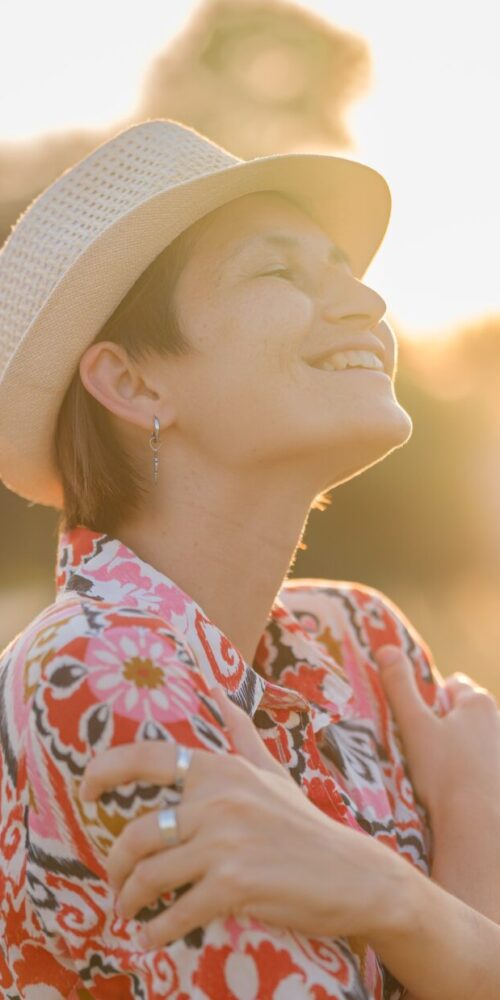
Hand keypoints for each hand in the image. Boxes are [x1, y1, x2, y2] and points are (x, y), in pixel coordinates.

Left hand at [79, 686, 403, 948]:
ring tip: (130, 911)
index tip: (85, 792)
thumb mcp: (273, 773)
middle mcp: (219, 799)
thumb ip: (241, 734)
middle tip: (116, 881)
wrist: (356, 876)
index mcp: (222, 768)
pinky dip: (157, 931)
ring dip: (130, 901)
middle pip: (136, 833)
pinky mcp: (234, 887)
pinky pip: (174, 913)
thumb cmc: (306, 826)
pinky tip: (156, 936)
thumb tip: (218, 689)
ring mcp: (225, 843)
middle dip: (115, 864)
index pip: (146, 757)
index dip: (104, 771)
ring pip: (148, 876)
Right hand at [374, 645, 499, 822]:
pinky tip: (454, 789)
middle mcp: (498, 722)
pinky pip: (483, 764)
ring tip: (438, 771)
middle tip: (424, 745)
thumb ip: (399, 687)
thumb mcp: (414, 725)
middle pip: (466, 713)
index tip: (418, 719)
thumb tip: (385, 648)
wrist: (478, 825)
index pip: (454, 685)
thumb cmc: (444, 771)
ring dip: (459, 749)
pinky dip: (470, 771)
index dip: (433, 698)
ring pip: (476, 740)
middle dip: (447, 723)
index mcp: (478, 703)